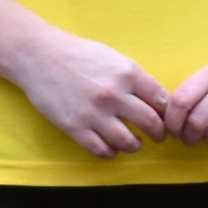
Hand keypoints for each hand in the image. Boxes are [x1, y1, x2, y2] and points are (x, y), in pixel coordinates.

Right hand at [13, 28, 173, 155]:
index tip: (167, 118)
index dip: (168, 113)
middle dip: (159, 133)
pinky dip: (111, 153)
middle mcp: (114, 94)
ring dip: (135, 145)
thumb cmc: (78, 54)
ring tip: (135, 143)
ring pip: (127, 141)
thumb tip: (157, 100)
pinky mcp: (75, 127)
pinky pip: (101, 150)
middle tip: (158, 136)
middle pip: (150, 123)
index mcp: (127, 73)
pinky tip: (111, 148)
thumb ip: (134, 78)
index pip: (161, 99)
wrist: (39, 56)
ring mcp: (94, 112)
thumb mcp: (113, 58)